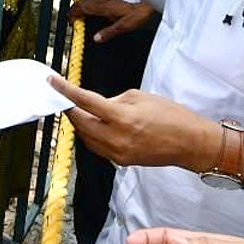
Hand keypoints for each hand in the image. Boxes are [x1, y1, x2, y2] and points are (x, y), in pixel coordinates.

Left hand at [48, 76, 217, 169]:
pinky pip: (97, 147)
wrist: (191, 143)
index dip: (65, 90)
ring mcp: (117, 153)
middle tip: (64, 97)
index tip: (53, 82)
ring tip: (80, 110)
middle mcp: (116, 138)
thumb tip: (95, 105)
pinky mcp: (121, 161)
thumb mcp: (139, 97)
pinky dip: (91, 135)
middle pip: (80, 123)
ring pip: (86, 138)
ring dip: (80, 123)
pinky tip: (94, 125)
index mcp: (122, 118)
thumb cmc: (171, 116)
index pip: (84, 102)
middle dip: (70, 109)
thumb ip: (113, 100)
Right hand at [69, 0, 153, 42]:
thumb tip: (96, 39)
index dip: (72, 14)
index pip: (80, 8)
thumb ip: (108, 32)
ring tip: (81, 14)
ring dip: (82, 6)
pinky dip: (91, 3)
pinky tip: (96, 8)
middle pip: (82, 2)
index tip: (70, 21)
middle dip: (75, 11)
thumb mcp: (125, 26)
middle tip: (72, 19)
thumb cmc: (140, 9)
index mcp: (101, 6)